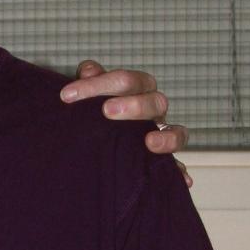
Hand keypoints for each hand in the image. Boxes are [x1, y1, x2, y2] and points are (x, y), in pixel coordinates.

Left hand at [61, 60, 191, 186]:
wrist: (96, 137)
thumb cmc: (95, 108)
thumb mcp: (89, 94)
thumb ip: (89, 81)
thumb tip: (88, 70)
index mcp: (137, 89)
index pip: (126, 80)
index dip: (98, 84)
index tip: (67, 95)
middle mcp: (152, 110)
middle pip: (155, 102)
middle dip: (133, 105)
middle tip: (106, 111)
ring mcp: (160, 134)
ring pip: (175, 132)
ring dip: (166, 138)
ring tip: (149, 143)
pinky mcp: (162, 158)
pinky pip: (177, 164)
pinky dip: (180, 170)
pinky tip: (182, 180)